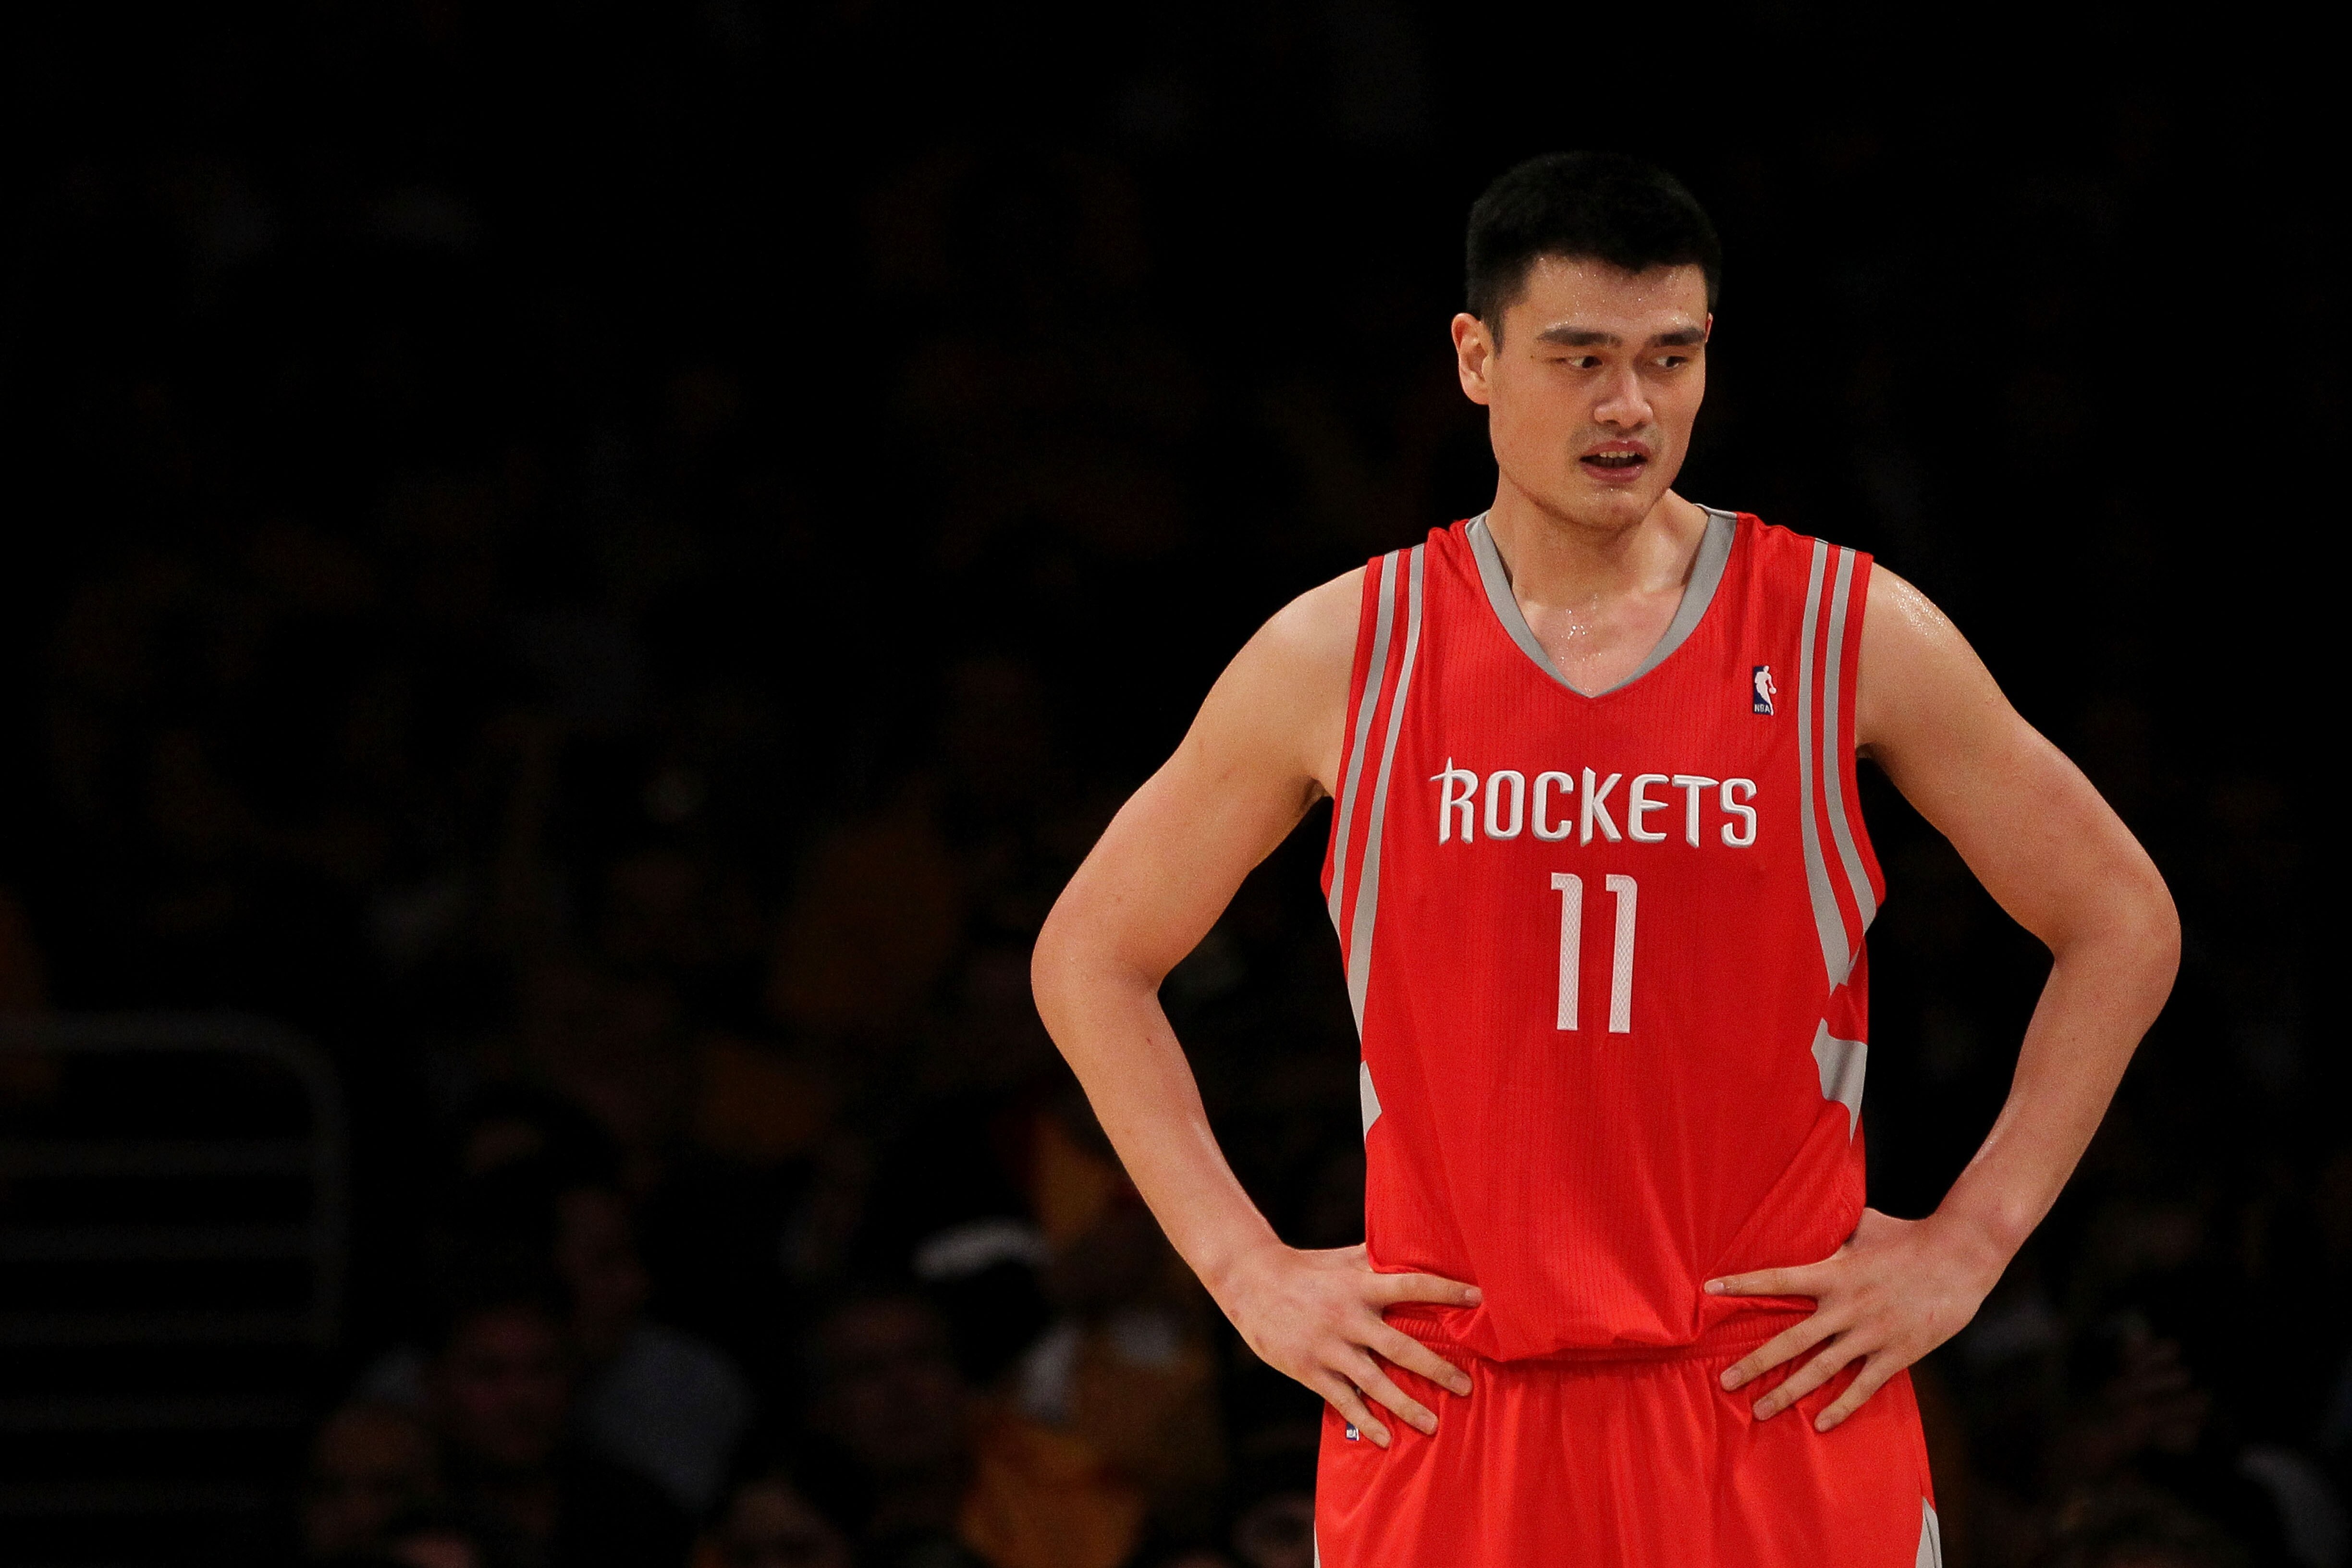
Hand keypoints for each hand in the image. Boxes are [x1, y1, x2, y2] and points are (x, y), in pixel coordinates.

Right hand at [1216, 1241, 1479, 1446]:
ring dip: (1405, 1406)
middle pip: (1400, 1347)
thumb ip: (1378, 1257)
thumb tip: (1417, 1240)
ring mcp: (1329, 1347)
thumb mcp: (1343, 1259)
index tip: (1479, 1298)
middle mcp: (1348, 1317)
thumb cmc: (1306, 1269)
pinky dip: (1364, 1421)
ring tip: (1433, 1425)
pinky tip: (1385, 1438)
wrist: (1251, 1283)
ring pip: (1374, 1382)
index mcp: (1360, 1285)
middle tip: (1466, 1387)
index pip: (1412, 1285)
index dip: (1446, 1290)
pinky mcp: (1310, 1370)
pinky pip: (1343, 1400)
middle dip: (1436, 1369)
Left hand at [1703, 1207, 2004, 1431]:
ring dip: (1788, 1393)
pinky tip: (1820, 1424)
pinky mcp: (1897, 1354)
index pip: (1777, 1279)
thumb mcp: (1865, 1228)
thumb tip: (1814, 1222)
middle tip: (1724, 1382)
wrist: (1960, 1255)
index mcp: (1834, 1273)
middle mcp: (1846, 1307)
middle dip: (1755, 1363)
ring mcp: (1870, 1334)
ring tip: (1760, 1411)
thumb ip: (1836, 1235)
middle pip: (1790, 1340)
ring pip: (1821, 1370)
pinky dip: (1841, 1407)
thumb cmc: (1910, 1236)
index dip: (1743, 1284)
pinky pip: (1863, 1387)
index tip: (1709, 1289)